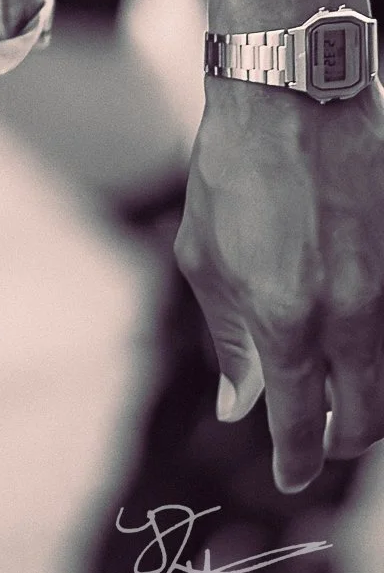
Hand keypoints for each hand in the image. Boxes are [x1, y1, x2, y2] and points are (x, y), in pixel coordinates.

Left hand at [178, 75, 383, 489]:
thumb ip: (228, 339)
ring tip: (338, 385)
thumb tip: (239, 406)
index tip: (292, 476)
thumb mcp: (206, 256)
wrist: (295, 96)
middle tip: (320, 434)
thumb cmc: (234, 171)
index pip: (302, 426)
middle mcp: (351, 316)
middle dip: (343, 439)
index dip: (297, 461)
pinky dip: (380, 346)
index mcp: (287, 320)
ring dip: (368, 395)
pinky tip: (356, 337)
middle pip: (367, 421)